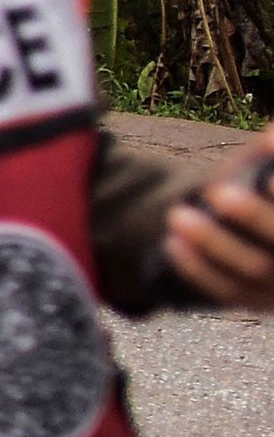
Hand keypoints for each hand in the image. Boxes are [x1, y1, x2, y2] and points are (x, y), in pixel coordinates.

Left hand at [163, 128, 273, 309]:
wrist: (258, 231)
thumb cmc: (268, 190)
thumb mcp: (266, 170)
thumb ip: (270, 153)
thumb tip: (270, 136)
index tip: (268, 179)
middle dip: (253, 217)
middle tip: (217, 193)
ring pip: (255, 269)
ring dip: (214, 244)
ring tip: (178, 216)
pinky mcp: (261, 300)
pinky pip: (230, 291)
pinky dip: (199, 270)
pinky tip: (173, 243)